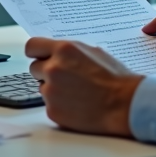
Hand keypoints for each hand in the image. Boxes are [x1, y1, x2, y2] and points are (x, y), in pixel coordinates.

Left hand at [25, 37, 142, 136]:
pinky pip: (49, 105)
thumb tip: (57, 52)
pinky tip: (77, 105)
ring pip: (42, 87)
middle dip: (45, 72)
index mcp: (64, 50)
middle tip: (64, 77)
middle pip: (34, 68)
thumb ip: (70, 52)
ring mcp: (50, 91)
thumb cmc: (114, 78)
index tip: (40, 56)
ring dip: (53, 89)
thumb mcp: (94, 52)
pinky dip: (59, 105)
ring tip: (76, 92)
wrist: (123, 105)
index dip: (36, 52)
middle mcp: (53, 69)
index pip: (32, 46)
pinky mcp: (52, 111)